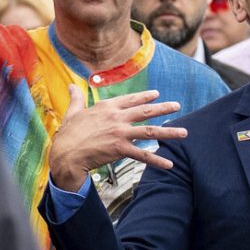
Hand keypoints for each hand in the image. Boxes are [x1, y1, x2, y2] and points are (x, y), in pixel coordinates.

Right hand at [49, 86, 187, 191]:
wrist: (66, 154)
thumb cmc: (68, 134)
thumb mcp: (72, 112)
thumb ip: (76, 98)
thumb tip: (72, 86)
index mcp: (107, 107)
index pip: (130, 99)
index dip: (145, 96)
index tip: (157, 94)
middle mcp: (117, 117)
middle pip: (145, 111)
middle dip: (163, 108)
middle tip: (177, 106)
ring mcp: (120, 132)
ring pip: (150, 131)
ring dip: (169, 132)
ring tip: (184, 133)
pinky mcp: (121, 148)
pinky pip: (143, 155)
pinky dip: (157, 160)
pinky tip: (170, 164)